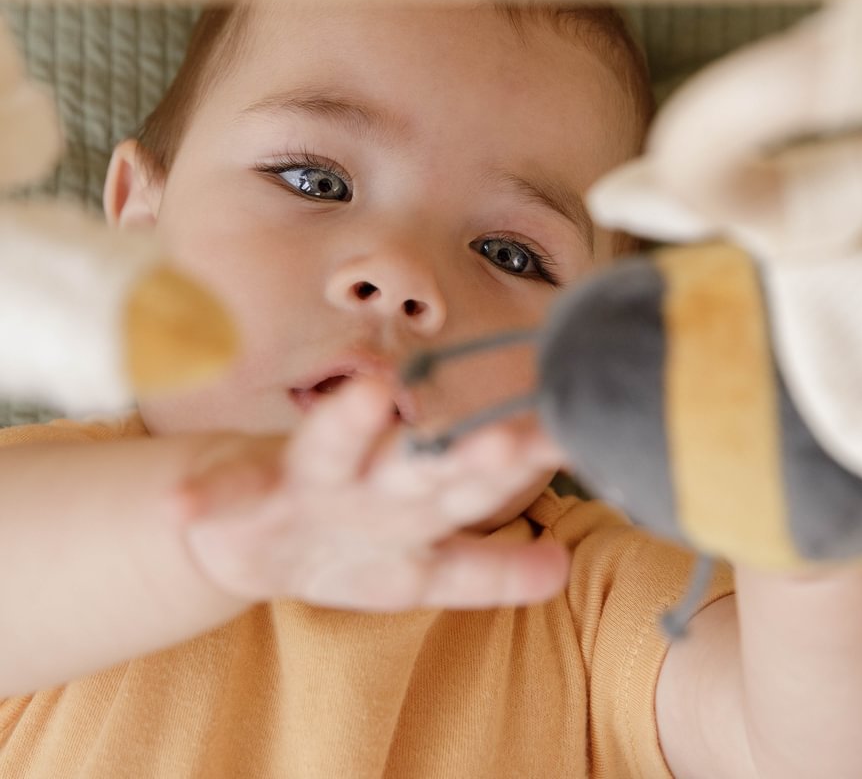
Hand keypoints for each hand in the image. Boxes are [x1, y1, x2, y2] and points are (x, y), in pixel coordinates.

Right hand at [170, 377, 568, 610]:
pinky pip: (220, 495)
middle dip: (465, 456)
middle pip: (423, 467)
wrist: (249, 532)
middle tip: (514, 438)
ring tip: (368, 395)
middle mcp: (371, 482)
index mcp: (416, 502)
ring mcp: (307, 482)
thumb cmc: (349, 538)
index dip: (525, 470)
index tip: (574, 446)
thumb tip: (563, 569)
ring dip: (347, 424)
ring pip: (332, 449)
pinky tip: (184, 502)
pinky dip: (202, 496)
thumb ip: (486, 569)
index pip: (478, 487)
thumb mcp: (417, 567)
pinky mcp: (243, 490)